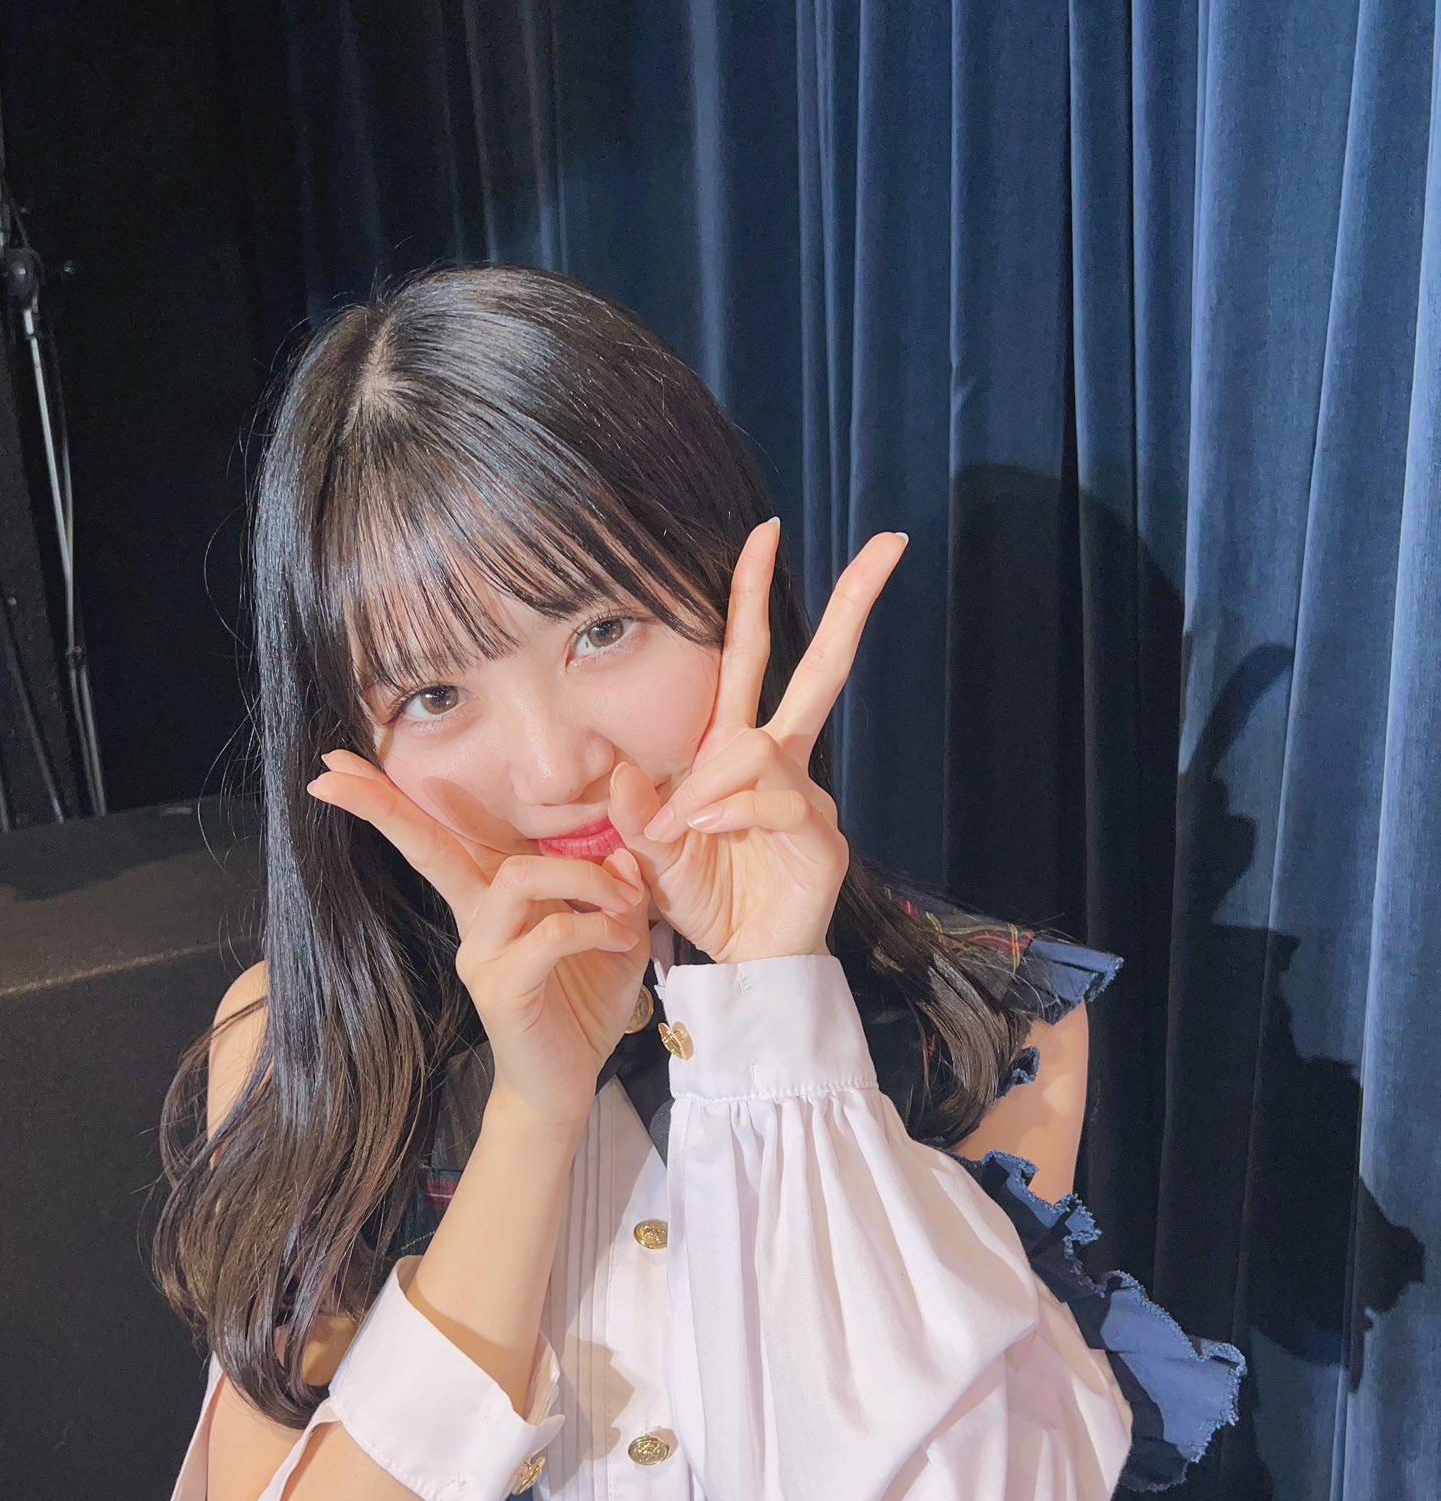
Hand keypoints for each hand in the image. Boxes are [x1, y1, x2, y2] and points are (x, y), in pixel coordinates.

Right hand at [305, 753, 650, 1129]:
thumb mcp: (614, 931)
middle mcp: (474, 921)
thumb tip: (624, 844)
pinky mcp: (501, 988)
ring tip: (624, 905)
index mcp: (490, 898)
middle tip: (331, 769)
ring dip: (584, 879)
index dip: (389, 800)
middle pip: (429, 846)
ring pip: (519, 878)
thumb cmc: (584, 1003)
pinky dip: (596, 927)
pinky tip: (620, 940)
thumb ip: (619, 884)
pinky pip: (551, 935)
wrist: (567, 1085)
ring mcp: (481, 954)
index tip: (336, 764)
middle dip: (385, 806)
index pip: (439, 836)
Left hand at [604, 517, 908, 964]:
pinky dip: (730, 811)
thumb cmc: (704, 903)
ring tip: (684, 829)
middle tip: (888, 544)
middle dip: (852, 606)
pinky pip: (773, 799)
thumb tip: (613, 770)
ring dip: (710, 784)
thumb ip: (631, 814)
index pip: (750, 658)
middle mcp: (780, 763)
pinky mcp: (821, 839)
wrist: (739, 970)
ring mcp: (807, 799)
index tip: (763, 530)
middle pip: (818, 669)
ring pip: (760, 748)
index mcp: (736, 752)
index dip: (753, 595)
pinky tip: (707, 833)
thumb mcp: (647, 855)